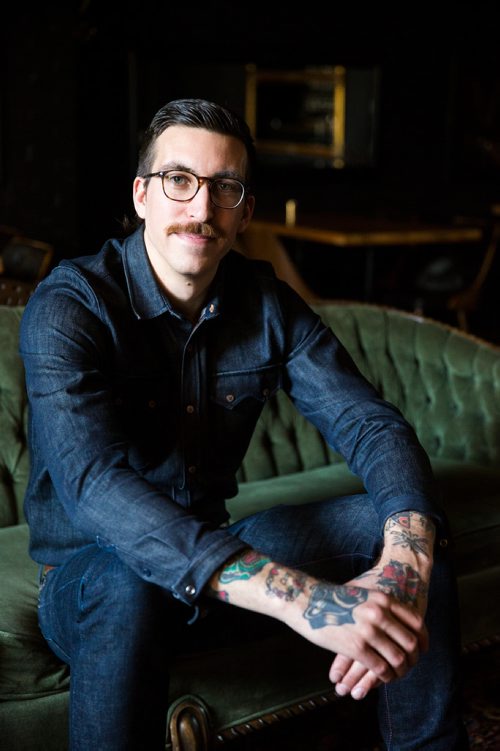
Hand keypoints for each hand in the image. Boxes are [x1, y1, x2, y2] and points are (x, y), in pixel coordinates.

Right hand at [327, 566, 427, 699]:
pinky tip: (383, 678)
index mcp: (383, 599)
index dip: (423, 638)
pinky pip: (381, 669)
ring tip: (396, 674)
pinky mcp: (356, 648)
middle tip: (409, 665)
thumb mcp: (363, 594)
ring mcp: (368, 631)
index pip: (416, 622)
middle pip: (410, 643)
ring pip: (398, 658)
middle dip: (413, 658)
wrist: (307, 601)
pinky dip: (386, 677)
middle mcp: (379, 614)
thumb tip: (398, 619)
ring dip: (401, 671)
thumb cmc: (333, 598)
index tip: (422, 648)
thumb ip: (381, 604)